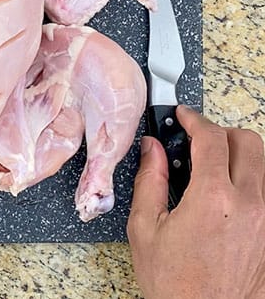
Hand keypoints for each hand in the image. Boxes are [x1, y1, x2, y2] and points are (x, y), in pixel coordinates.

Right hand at [128, 105, 264, 297]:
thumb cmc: (175, 283)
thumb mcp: (145, 229)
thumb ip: (149, 181)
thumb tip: (152, 150)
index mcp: (213, 198)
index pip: (211, 138)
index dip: (194, 120)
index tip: (183, 117)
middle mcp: (249, 203)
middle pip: (248, 142)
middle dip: (221, 133)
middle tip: (198, 140)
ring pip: (263, 164)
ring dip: (239, 156)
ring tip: (213, 168)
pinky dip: (250, 181)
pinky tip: (228, 194)